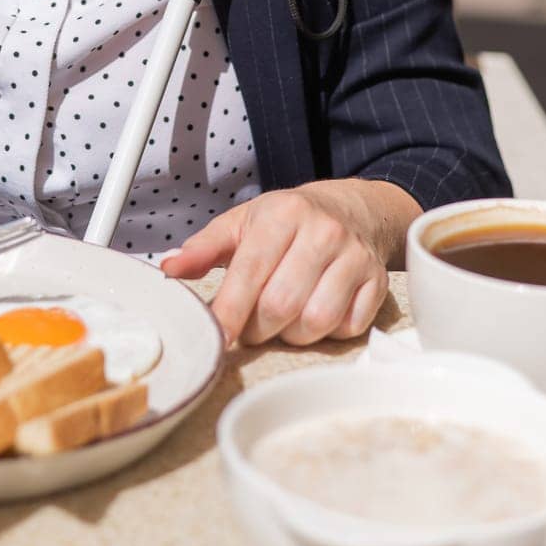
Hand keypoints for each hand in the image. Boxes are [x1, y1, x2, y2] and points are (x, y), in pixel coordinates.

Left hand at [160, 179, 420, 346]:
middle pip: (281, 305)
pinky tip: (316, 313)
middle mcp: (323, 232)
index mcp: (283, 214)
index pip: (250, 272)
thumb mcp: (242, 222)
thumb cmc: (288, 220)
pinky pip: (348, 328)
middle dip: (257, 327)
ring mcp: (354, 257)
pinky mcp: (377, 283)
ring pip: (315, 322)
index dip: (229, 311)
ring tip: (282, 319)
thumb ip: (204, 247)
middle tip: (250, 324)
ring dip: (292, 334)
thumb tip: (169, 269)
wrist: (352, 208)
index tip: (216, 336)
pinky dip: (327, 334)